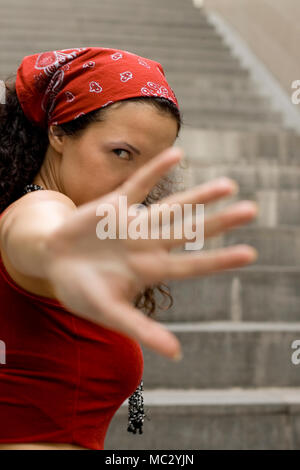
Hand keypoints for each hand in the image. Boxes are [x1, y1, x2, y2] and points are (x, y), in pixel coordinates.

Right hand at [42, 146, 257, 360]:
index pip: (192, 265)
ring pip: (173, 207)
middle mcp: (149, 245)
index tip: (250, 254)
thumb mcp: (109, 313)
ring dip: (199, 196)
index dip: (219, 260)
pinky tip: (178, 154)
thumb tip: (177, 354)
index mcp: (150, 270)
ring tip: (229, 184)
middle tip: (251, 210)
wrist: (52, 261)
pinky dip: (155, 170)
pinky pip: (139, 185)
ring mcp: (135, 224)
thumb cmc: (81, 290)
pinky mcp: (115, 206)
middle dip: (219, 222)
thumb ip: (141, 329)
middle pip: (190, 231)